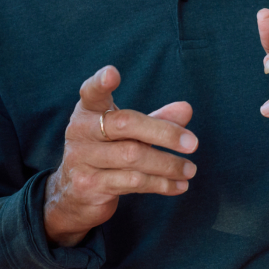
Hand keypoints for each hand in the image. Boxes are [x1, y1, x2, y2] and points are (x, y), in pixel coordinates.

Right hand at [44, 66, 198, 247]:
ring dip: (168, 165)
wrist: (75, 196)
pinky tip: (179, 185)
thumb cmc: (106, 154)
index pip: (91, 92)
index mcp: (88, 111)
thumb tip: (186, 109)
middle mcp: (80, 131)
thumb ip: (155, 120)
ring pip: (133, 156)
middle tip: (193, 143)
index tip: (112, 72)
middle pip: (125, 124)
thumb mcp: (128, 134)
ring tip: (191, 169)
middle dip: (164, 133)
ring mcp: (81, 159)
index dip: (100, 82)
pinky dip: (161, 184)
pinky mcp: (89, 186)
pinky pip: (132, 182)